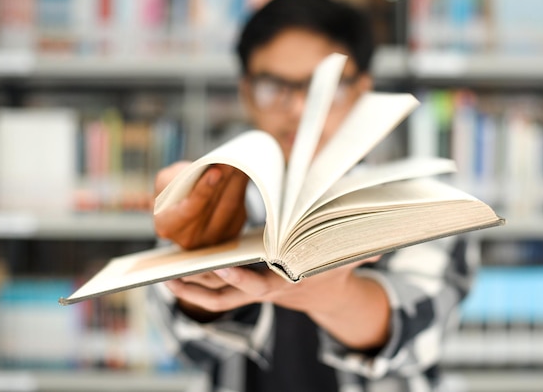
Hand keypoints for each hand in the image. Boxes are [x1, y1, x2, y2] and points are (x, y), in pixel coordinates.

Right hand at [153, 161, 248, 248]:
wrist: (183, 204)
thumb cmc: (172, 192)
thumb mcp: (166, 180)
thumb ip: (180, 177)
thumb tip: (205, 169)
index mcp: (168, 226)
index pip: (189, 211)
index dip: (203, 191)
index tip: (215, 172)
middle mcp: (190, 238)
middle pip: (215, 208)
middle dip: (225, 181)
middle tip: (232, 160)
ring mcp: (212, 238)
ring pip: (231, 208)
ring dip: (237, 183)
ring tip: (239, 163)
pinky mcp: (231, 232)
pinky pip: (240, 209)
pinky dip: (241, 189)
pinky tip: (242, 174)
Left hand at [165, 255, 388, 348]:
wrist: (324, 295)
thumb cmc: (332, 270)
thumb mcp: (347, 260)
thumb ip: (361, 252)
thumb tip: (378, 244)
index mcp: (286, 282)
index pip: (261, 284)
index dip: (244, 280)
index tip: (226, 271)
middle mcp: (265, 291)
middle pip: (229, 293)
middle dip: (205, 283)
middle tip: (179, 271)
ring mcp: (252, 293)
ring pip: (216, 298)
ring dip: (190, 289)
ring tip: (164, 275)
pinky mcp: (243, 291)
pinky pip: (214, 298)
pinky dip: (193, 292)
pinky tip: (173, 279)